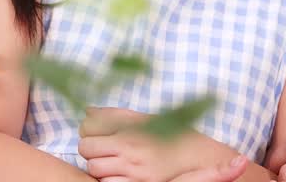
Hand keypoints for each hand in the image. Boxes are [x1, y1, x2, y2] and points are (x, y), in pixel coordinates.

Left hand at [79, 107, 248, 181]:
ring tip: (112, 164)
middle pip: (87, 149)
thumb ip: (116, 116)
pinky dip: (109, 179)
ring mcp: (133, 172)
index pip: (88, 127)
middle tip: (103, 151)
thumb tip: (88, 111)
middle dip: (91, 150)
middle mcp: (129, 151)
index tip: (97, 134)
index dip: (89, 131)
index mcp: (130, 131)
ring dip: (99, 166)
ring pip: (95, 169)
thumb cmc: (173, 136)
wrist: (199, 160)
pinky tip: (120, 175)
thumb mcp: (147, 120)